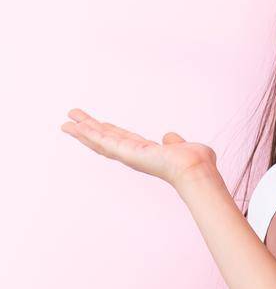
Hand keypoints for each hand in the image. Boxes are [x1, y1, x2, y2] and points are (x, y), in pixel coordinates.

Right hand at [61, 109, 218, 188]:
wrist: (196, 169)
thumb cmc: (195, 163)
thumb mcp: (182, 147)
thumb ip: (173, 142)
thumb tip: (169, 137)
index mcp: (146, 152)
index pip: (123, 140)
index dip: (109, 131)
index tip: (98, 123)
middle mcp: (134, 155)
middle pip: (106, 140)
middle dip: (89, 130)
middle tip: (72, 119)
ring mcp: (129, 155)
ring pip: (100, 141)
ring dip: (83, 131)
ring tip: (66, 122)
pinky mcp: (127, 152)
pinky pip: (104, 141)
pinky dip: (89, 133)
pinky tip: (77, 126)